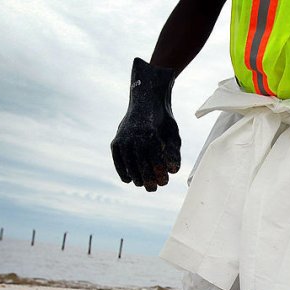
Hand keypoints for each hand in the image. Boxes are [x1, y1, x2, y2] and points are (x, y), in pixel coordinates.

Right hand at [110, 58, 180, 191]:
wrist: (145, 102)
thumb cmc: (163, 121)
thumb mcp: (173, 135)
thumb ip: (174, 153)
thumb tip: (173, 171)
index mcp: (150, 136)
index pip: (155, 162)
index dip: (160, 175)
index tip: (164, 182)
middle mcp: (133, 138)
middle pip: (141, 168)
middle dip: (149, 180)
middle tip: (155, 187)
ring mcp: (122, 140)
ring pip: (129, 167)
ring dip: (137, 178)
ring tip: (145, 184)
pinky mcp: (115, 143)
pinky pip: (118, 163)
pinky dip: (124, 172)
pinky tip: (130, 180)